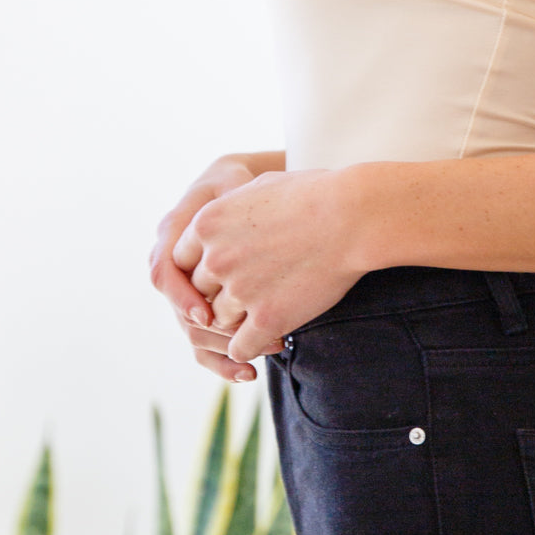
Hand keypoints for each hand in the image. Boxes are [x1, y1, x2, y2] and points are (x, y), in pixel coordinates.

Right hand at [149, 156, 259, 382]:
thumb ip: (225, 202)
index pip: (163, 272)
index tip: (208, 315)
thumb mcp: (233, 184)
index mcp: (172, 234)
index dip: (182, 297)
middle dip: (210, 333)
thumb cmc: (238, 183)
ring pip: (191, 333)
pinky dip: (223, 360)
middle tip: (245, 343)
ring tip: (255, 360)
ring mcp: (186, 287)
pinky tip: (248, 373)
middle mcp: (172, 263)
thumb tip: (219, 226)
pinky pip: (204, 341)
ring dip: (222, 350)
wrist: (238, 188)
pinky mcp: (202, 305)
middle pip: (178, 312)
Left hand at [171, 168, 363, 362]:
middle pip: (198, 293)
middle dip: (219, 294)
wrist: (354, 216)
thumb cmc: (315, 193)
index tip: (224, 270)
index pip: (180, 261)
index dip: (202, 268)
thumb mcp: (259, 187)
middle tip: (247, 293)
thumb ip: (229, 208)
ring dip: (238, 321)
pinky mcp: (266, 318)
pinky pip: (240, 347)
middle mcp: (216, 258)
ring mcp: (240, 290)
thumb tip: (219, 219)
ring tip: (265, 312)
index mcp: (207, 223)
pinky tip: (272, 334)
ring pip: (219, 322)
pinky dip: (252, 347)